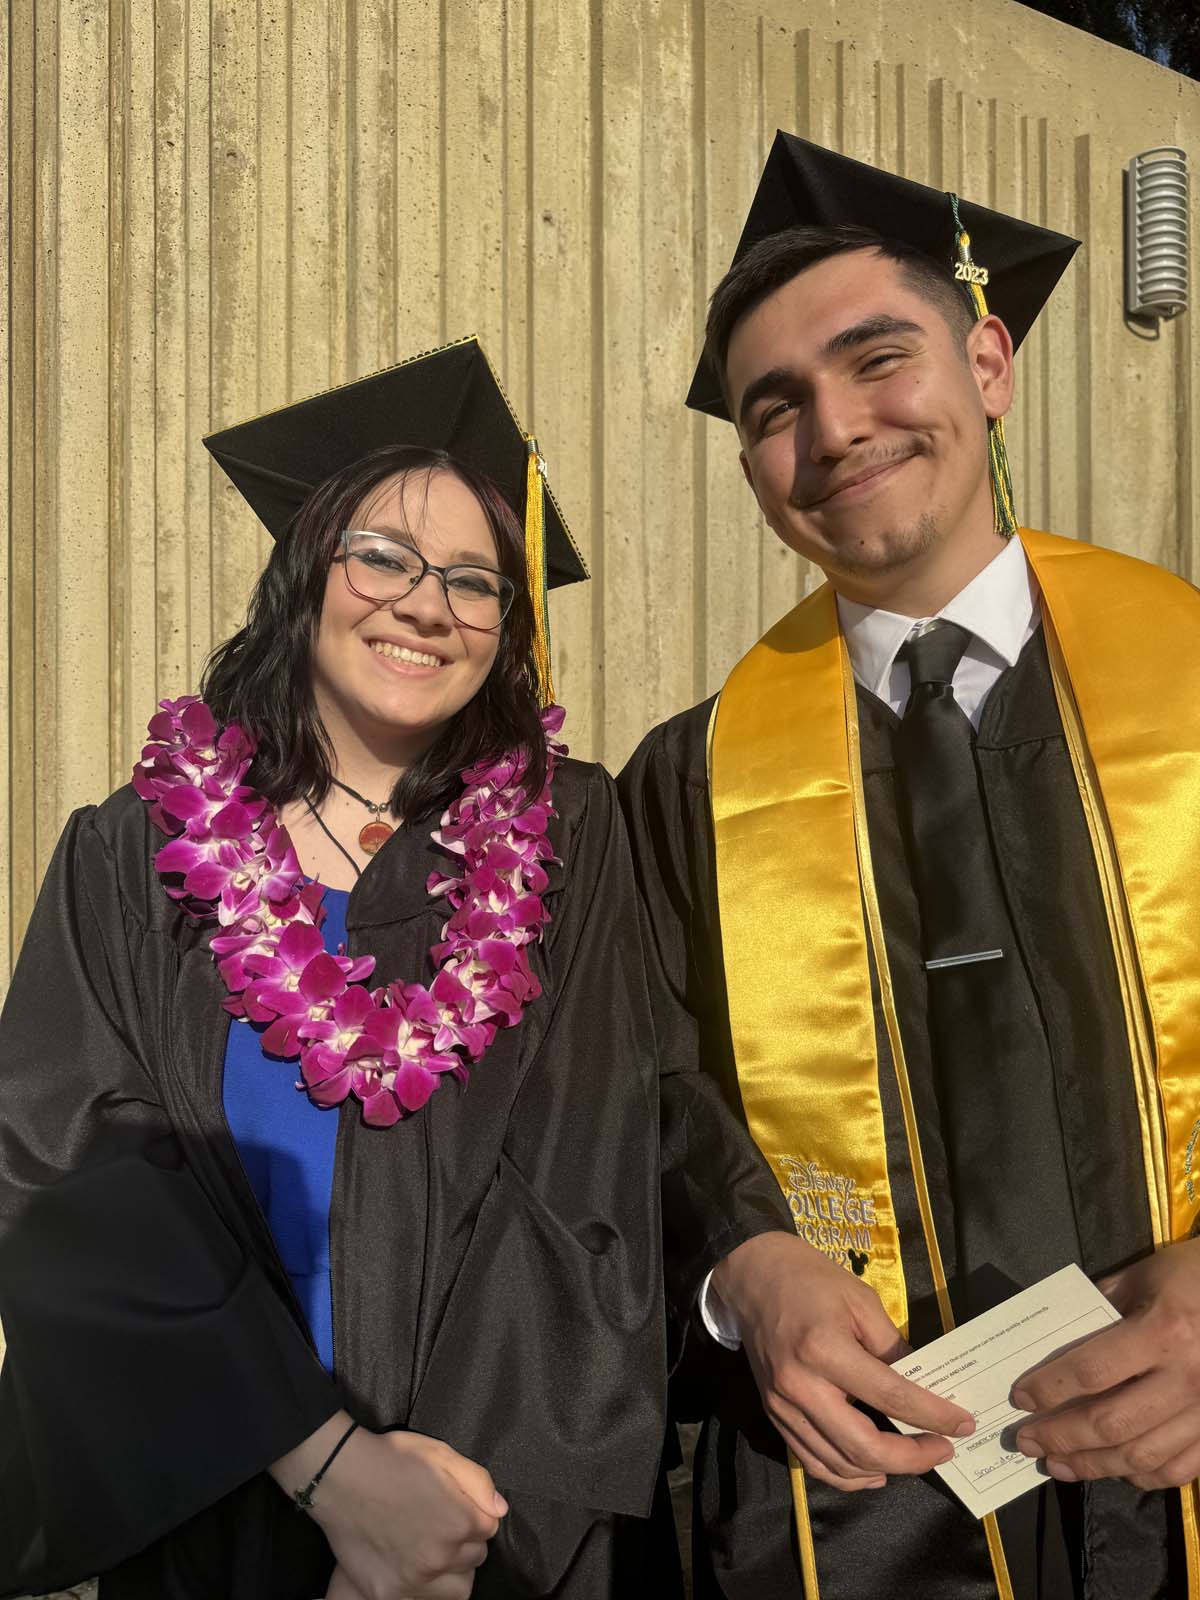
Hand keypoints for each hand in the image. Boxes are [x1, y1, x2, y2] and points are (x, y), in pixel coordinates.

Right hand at [272, 1412, 505, 1599]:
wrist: (341, 1477)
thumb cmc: (393, 1459)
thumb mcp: (441, 1454)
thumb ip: (478, 1481)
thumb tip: (499, 1509)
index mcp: (459, 1521)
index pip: (490, 1528)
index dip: (475, 1513)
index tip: (457, 1506)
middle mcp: (442, 1556)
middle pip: (475, 1558)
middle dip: (464, 1542)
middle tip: (441, 1526)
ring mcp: (415, 1579)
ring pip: (457, 1589)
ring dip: (452, 1572)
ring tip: (433, 1551)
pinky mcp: (389, 1593)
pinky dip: (424, 1587)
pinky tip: (414, 1568)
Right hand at [711, 1232, 974, 1491]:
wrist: (752, 1274)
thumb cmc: (810, 1278)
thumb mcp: (861, 1300)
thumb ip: (892, 1346)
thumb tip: (922, 1385)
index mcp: (825, 1349)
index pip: (889, 1395)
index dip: (932, 1415)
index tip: (962, 1424)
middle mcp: (801, 1386)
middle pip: (863, 1446)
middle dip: (912, 1458)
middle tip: (943, 1450)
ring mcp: (783, 1405)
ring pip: (838, 1463)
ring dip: (883, 1470)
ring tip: (915, 1458)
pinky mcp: (774, 1413)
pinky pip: (812, 1460)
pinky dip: (846, 1475)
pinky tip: (872, 1471)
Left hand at [1014, 1238, 1199, 1488]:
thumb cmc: (1193, 1277)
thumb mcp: (1142, 1277)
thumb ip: (1100, 1308)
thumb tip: (1057, 1340)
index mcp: (1162, 1332)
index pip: (1092, 1371)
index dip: (1050, 1388)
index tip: (1020, 1399)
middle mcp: (1186, 1378)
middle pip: (1111, 1423)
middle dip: (1061, 1436)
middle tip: (1027, 1442)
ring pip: (1141, 1455)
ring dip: (1093, 1465)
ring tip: (1058, 1464)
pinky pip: (1178, 1468)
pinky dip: (1143, 1476)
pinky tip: (1116, 1470)